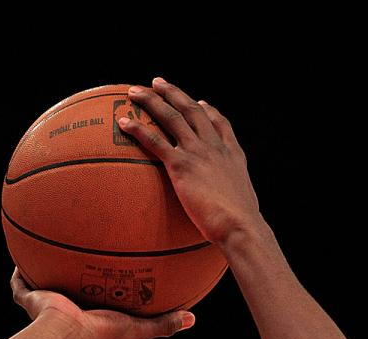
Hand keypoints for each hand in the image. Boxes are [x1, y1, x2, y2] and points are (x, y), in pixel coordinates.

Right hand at [9, 268, 193, 338]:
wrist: (66, 333)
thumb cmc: (101, 334)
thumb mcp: (138, 328)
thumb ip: (164, 324)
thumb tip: (192, 319)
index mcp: (91, 325)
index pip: (99, 308)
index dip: (105, 297)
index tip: (114, 283)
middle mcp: (68, 315)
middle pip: (71, 295)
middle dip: (74, 282)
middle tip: (81, 265)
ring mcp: (46, 308)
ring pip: (43, 289)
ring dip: (45, 275)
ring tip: (48, 254)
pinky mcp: (30, 300)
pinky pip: (20, 284)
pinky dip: (19, 273)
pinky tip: (20, 255)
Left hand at [118, 77, 261, 246]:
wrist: (239, 224)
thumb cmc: (242, 227)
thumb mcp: (244, 208)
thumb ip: (235, 206)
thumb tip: (233, 224)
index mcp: (232, 155)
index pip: (221, 125)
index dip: (209, 111)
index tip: (200, 103)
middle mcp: (214, 147)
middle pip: (192, 111)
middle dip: (174, 94)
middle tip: (158, 83)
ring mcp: (198, 152)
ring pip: (171, 117)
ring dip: (151, 101)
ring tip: (134, 92)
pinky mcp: (181, 165)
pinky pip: (155, 141)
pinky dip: (138, 128)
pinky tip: (123, 122)